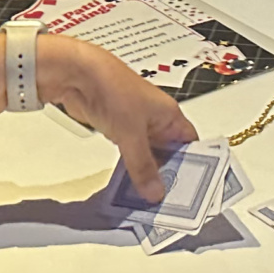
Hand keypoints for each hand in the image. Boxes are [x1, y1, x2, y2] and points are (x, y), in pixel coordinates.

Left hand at [37, 34, 196, 197]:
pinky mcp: (117, 127)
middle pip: (170, 152)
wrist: (78, 73)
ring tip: (148, 196)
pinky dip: (129, 166)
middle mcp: (156, 119)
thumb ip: (143, 165)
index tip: (192, 189)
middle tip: (168, 199)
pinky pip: (129, 152)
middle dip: (168, 174)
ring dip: (146, 171)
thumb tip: (155, 191)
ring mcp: (136, 123)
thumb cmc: (112, 87)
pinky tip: (129, 181)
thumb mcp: (132, 134)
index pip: (191, 144)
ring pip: (148, 153)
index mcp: (169, 114)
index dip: (195, 165)